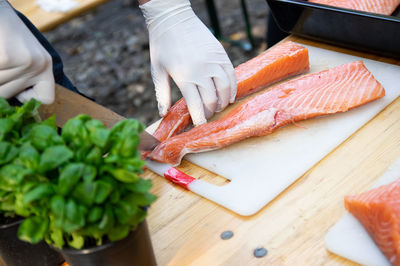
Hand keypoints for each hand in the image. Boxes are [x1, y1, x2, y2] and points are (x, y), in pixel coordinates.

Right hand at [0, 1, 53, 103]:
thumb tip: (8, 106)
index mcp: (45, 65)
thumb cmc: (3, 34)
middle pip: (9, 94)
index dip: (26, 97)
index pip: (46, 98)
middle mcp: (41, 64)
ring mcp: (27, 62)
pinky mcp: (9, 58)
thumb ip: (19, 77)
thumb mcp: (19, 56)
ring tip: (0, 57)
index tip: (16, 88)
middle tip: (2, 62)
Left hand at [140, 0, 236, 125]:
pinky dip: (232, 88)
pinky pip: (231, 75)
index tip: (200, 126)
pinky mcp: (221, 54)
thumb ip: (161, 94)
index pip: (196, 105)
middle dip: (210, 111)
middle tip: (207, 115)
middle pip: (212, 100)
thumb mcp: (157, 70)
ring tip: (218, 107)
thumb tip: (162, 114)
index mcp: (184, 77)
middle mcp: (201, 71)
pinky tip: (229, 96)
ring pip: (225, 89)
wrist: (172, 18)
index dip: (200, 119)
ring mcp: (213, 62)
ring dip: (223, 102)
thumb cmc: (161, 45)